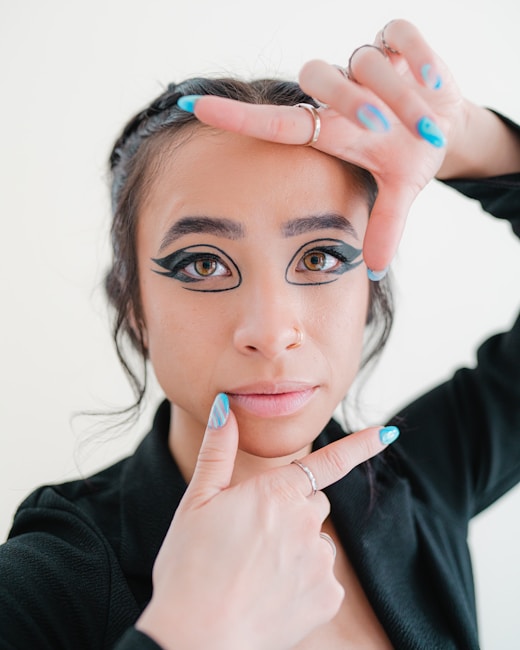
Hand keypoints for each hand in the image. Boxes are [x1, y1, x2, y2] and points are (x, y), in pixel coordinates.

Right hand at [136, 394, 397, 649]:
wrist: (196, 638)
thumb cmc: (189, 567)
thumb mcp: (196, 502)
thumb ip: (218, 450)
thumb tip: (226, 406)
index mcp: (276, 492)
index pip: (328, 461)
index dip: (362, 445)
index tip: (389, 431)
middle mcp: (306, 522)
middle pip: (312, 503)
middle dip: (292, 510)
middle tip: (252, 536)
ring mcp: (320, 561)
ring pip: (317, 541)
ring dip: (297, 548)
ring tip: (257, 571)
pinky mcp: (328, 597)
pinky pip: (323, 577)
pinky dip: (304, 582)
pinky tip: (272, 595)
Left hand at [185, 20, 466, 273]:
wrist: (446, 118)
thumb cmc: (407, 153)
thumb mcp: (399, 188)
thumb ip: (385, 223)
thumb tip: (377, 269)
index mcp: (330, 130)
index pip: (276, 122)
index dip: (236, 118)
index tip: (195, 109)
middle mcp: (339, 93)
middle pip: (319, 77)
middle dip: (354, 103)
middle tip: (384, 129)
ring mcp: (365, 62)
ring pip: (364, 60)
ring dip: (400, 95)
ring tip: (425, 123)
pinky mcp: (396, 38)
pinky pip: (400, 34)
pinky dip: (417, 58)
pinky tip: (433, 83)